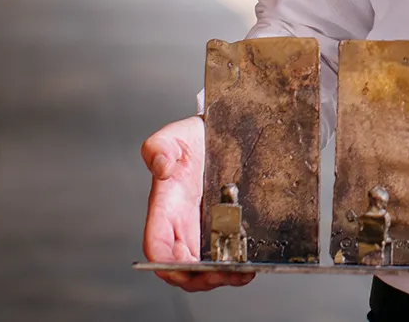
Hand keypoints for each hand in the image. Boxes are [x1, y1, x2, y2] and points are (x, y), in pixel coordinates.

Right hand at [141, 115, 254, 291]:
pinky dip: (237, 266)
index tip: (185, 269)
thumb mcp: (175, 135)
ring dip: (220, 277)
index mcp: (166, 208)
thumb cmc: (195, 137)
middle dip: (199, 277)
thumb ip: (159, 148)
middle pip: (182, 266)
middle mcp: (183, 224)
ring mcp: (206, 228)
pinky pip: (228, 254)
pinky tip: (251, 265)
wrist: (224, 131)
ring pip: (205, 266)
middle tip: (222, 275)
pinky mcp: (228, 226)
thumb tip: (161, 166)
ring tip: (242, 274)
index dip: (167, 264)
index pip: (157, 247)